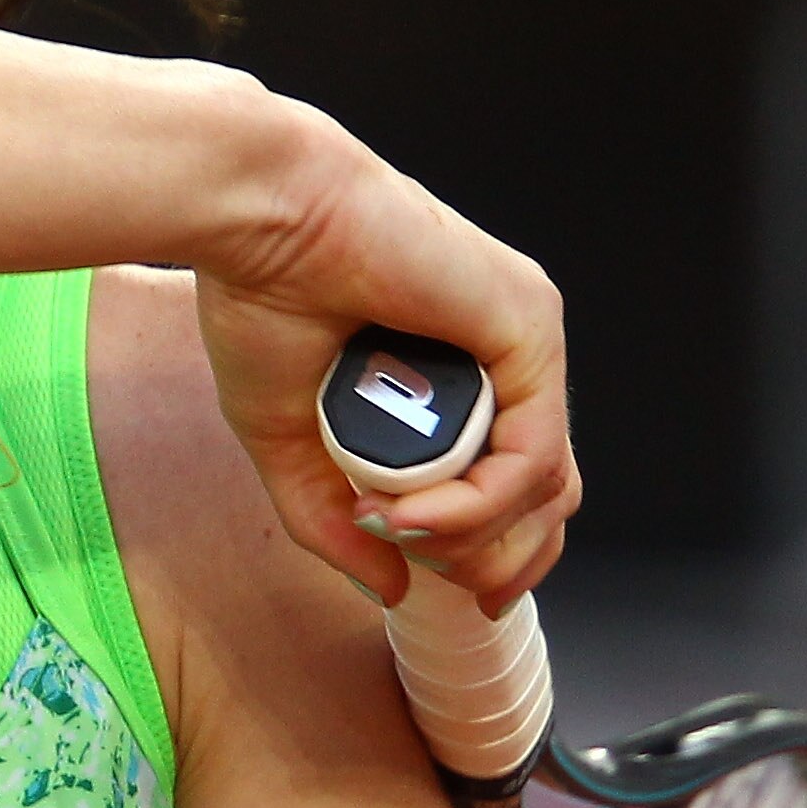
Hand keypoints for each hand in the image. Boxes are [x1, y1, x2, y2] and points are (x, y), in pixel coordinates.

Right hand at [195, 112, 578, 616]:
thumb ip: (333, 521)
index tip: (445, 585)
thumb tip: (390, 590)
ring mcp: (525, 338)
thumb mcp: (287, 441)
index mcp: (462, 366)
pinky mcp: (528, 327)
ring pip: (544, 485)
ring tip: (396, 527)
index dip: (491, 549)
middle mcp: (507, 352)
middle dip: (497, 559)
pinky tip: (413, 512)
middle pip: (548, 494)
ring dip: (473, 536)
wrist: (257, 217)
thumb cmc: (260, 297)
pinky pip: (532, 455)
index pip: (518, 481)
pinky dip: (478, 504)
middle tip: (435, 577)